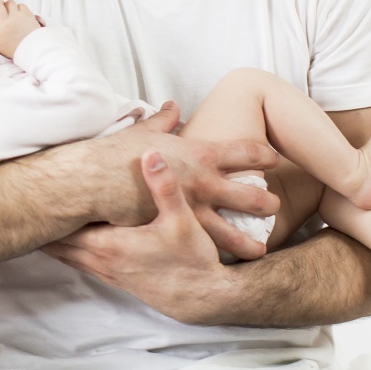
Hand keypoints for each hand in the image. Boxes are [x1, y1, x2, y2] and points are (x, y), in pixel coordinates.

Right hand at [0, 0, 40, 57]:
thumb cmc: (14, 49)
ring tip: (8, 10)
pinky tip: (18, 15)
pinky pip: (20, 5)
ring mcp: (16, 19)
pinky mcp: (27, 16)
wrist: (34, 50)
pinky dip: (19, 8)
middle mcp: (5, 26)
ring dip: (7, 5)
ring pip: (9, 3)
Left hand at [42, 150, 234, 322]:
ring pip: (66, 253)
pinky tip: (64, 236)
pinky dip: (66, 247)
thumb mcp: (181, 219)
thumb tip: (150, 153)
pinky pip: (78, 260)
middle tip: (21, 201)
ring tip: (35, 216)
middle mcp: (102, 260)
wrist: (204, 299)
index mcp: (111, 245)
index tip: (31, 192)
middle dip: (43, 223)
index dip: (49, 209)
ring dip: (52, 237)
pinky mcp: (113, 276)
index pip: (66, 227)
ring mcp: (106, 271)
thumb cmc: (193, 260)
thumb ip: (163, 185)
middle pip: (58, 241)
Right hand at [83, 110, 277, 259]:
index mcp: (199, 153)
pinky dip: (219, 254)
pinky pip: (206, 246)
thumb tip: (171, 107)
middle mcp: (204, 181)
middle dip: (267, 201)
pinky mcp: (178, 230)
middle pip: (250, 194)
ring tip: (262, 249)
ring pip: (234, 230)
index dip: (263, 154)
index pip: (244, 152)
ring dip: (250, 240)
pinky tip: (227, 262)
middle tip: (275, 206)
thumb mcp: (144, 131)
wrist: (95, 181)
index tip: (274, 158)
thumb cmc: (117, 154)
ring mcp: (194, 209)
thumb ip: (163, 120)